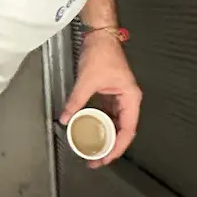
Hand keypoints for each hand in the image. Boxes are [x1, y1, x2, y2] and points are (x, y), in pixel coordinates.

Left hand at [59, 31, 141, 164]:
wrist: (99, 36)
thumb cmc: (101, 54)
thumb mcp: (87, 80)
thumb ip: (76, 101)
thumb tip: (65, 118)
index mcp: (130, 98)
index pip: (127, 130)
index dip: (117, 147)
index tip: (105, 158)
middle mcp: (128, 100)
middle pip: (122, 131)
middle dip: (110, 147)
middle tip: (95, 160)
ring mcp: (120, 98)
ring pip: (114, 124)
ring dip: (105, 138)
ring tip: (92, 151)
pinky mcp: (110, 94)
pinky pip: (107, 115)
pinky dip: (99, 125)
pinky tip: (90, 133)